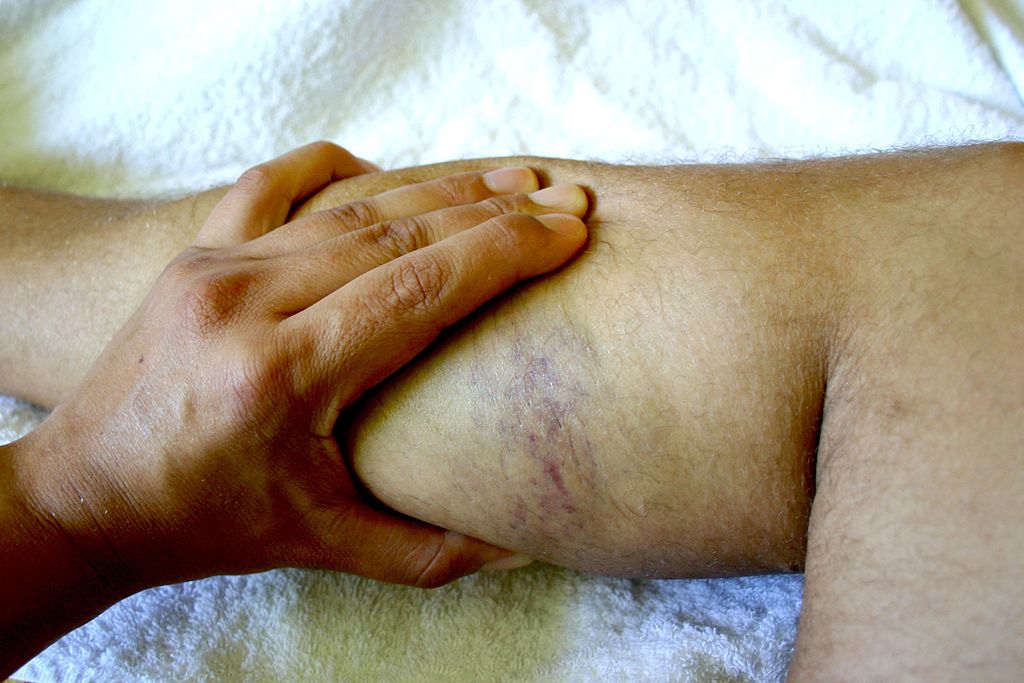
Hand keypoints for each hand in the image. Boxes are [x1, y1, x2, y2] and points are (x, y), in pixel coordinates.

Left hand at [14, 141, 588, 590]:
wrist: (88, 496)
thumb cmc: (208, 523)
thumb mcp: (324, 547)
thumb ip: (431, 552)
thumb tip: (523, 543)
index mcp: (283, 375)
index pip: (419, 288)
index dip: (504, 252)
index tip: (567, 231)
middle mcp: (245, 304)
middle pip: (397, 235)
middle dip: (493, 213)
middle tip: (562, 198)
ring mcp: (213, 268)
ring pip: (349, 206)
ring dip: (439, 189)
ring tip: (510, 179)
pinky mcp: (194, 254)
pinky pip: (272, 184)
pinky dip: (335, 169)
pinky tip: (382, 169)